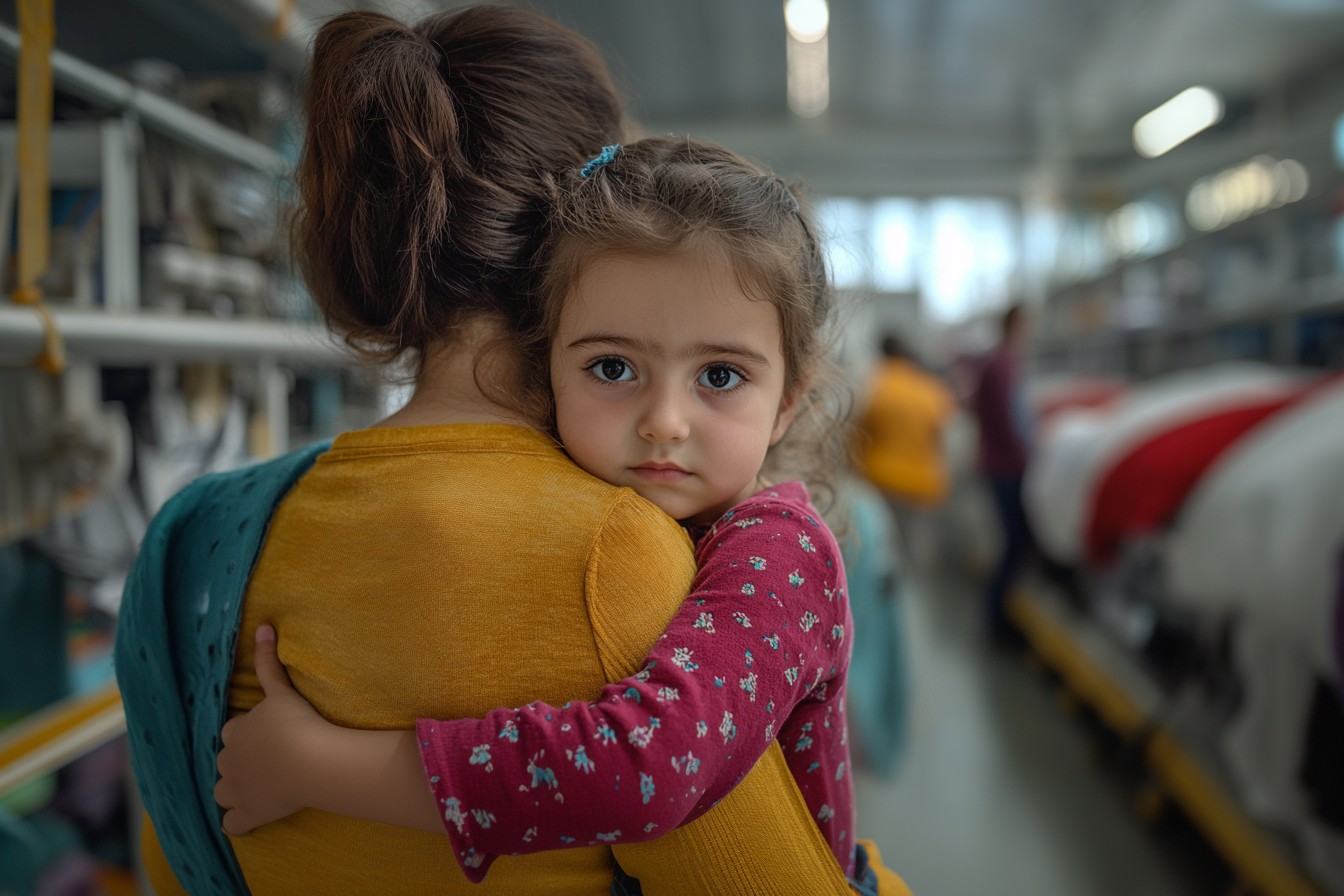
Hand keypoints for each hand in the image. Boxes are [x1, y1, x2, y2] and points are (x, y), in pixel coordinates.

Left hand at [215, 624, 329, 834]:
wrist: (309, 761)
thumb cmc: (298, 724)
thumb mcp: (282, 690)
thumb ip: (269, 661)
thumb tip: (263, 626)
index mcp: (235, 732)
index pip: (233, 732)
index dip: (249, 734)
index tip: (269, 735)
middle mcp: (227, 761)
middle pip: (225, 761)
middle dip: (239, 762)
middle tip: (269, 761)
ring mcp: (235, 790)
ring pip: (222, 791)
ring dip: (234, 790)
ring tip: (258, 788)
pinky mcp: (248, 814)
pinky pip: (232, 823)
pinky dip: (238, 822)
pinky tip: (248, 821)